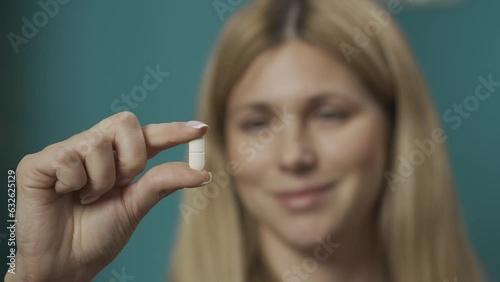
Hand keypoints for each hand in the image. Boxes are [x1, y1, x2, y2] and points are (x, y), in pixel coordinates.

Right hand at [5, 112, 210, 281]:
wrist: (64, 265)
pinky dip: (73, 182)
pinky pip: (68, 157)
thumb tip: (202, 171)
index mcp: (119, 159)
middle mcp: (95, 148)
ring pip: (98, 143)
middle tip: (120, 184)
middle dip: (132, 158)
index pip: (149, 135)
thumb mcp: (135, 207)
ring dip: (100, 180)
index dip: (174, 130)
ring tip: (86, 198)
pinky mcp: (39, 161)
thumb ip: (162, 183)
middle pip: (125, 122)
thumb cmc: (97, 235)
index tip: (202, 129)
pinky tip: (63, 194)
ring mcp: (67, 151)